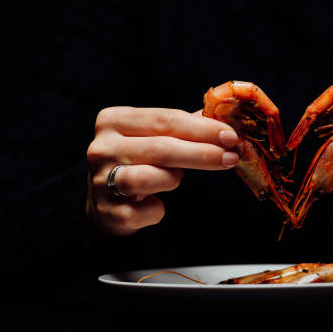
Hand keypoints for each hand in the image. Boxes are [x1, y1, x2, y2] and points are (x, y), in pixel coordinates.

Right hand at [86, 107, 239, 235]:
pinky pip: (145, 211)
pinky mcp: (108, 211)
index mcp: (113, 120)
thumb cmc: (137, 162)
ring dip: (173, 178)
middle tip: (231, 157)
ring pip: (148, 177)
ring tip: (177, 178)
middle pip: (161, 148)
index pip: (165, 120)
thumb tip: (224, 122)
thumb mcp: (152, 136)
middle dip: (202, 153)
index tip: (231, 136)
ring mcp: (101, 181)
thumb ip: (183, 126)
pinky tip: (157, 204)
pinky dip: (157, 209)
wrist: (103, 202)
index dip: (202, 129)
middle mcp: (102, 148)